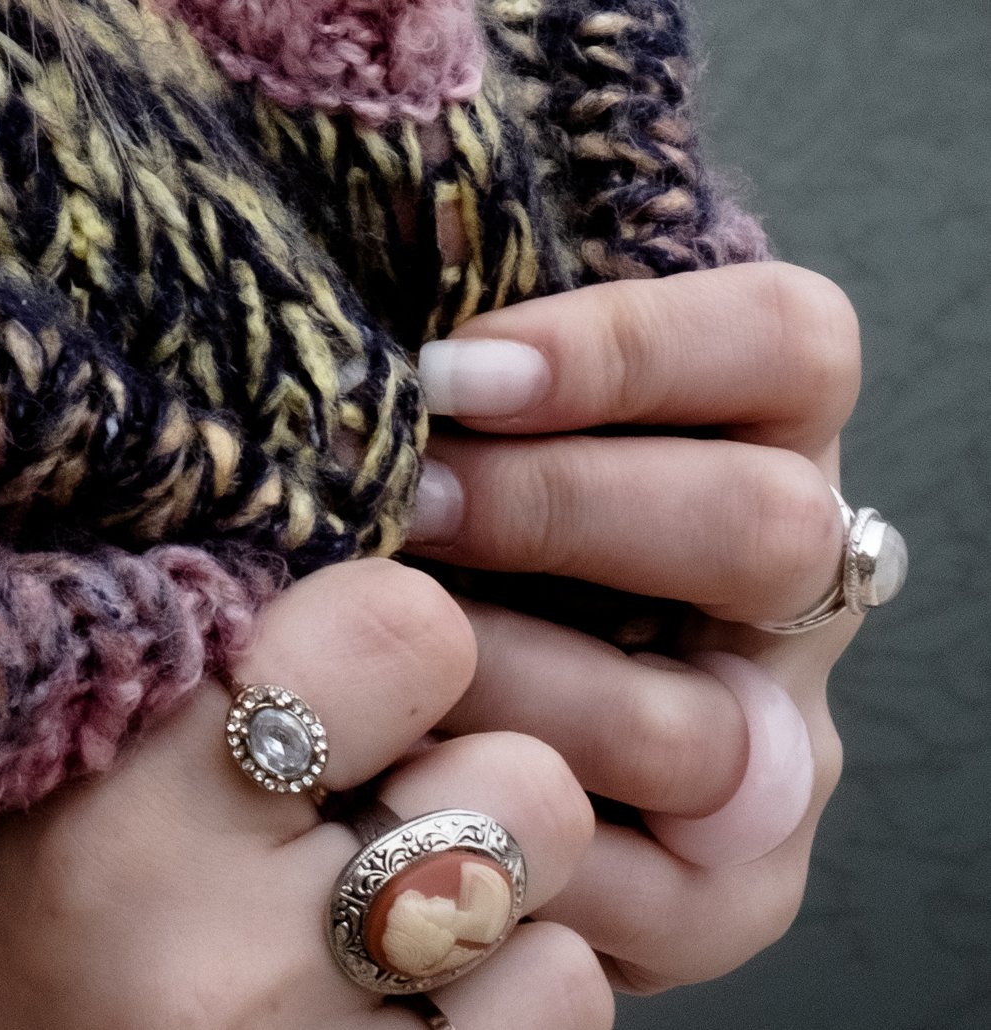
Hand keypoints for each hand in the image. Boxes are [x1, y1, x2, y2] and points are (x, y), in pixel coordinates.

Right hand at [0, 557, 606, 1029]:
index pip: (408, 634)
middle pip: (523, 789)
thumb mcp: (69, 769)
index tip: (354, 672)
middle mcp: (236, 963)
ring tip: (397, 916)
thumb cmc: (12, 929)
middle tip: (389, 806)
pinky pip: (560, 1026)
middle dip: (475, 783)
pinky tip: (414, 1000)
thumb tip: (390, 514)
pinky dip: (512, 1003)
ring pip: (560, 932)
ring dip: (501, 915)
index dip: (403, 638)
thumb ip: (210, 656)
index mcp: (131, 819)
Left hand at [404, 263, 864, 995]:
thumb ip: (452, 312)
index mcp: (765, 421)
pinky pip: (655, 891)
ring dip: (519, 685)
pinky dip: (511, 833)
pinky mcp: (730, 887)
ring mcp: (777, 743)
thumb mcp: (459, 384)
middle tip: (413, 506)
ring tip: (379, 656)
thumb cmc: (433, 484)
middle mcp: (799, 584)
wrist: (420, 696)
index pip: (786, 341)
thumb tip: (356, 265)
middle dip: (564, 509)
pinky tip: (401, 782)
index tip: (454, 366)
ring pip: (703, 727)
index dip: (628, 346)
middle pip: (768, 525)